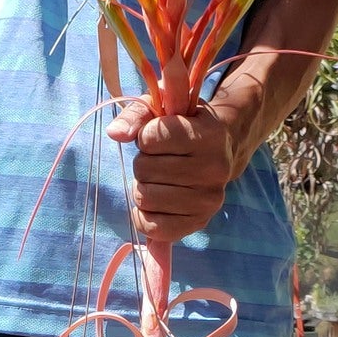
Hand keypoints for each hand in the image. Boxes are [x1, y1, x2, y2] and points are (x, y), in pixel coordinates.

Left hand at [107, 89, 257, 244]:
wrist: (223, 148)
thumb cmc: (185, 125)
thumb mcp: (164, 108)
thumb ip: (136, 115)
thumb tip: (115, 133)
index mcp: (209, 136)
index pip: (149, 139)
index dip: (145, 137)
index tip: (161, 137)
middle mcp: (215, 170)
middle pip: (144, 170)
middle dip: (143, 163)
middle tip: (161, 160)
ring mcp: (209, 201)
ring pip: (145, 198)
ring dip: (143, 187)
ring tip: (161, 179)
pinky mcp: (200, 223)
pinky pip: (153, 228)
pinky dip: (144, 216)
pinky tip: (155, 203)